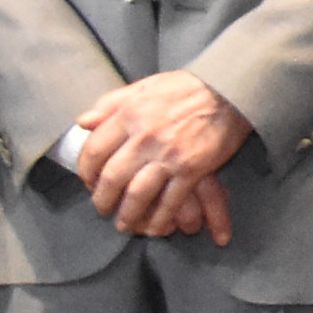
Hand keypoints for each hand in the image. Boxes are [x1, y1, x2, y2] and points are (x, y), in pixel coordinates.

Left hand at [74, 71, 251, 240]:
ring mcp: (168, 155)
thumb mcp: (143, 85)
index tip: (88, 181)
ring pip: (137, 194)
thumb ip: (111, 103)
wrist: (229, 90)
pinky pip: (170, 201)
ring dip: (128, 215)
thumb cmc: (186, 87)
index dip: (86, 171)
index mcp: (129, 114)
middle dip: (103, 199)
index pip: (95, 150)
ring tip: (124, 224)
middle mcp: (144, 136)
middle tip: (102, 208)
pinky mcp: (192, 169)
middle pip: (112, 177)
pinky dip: (160, 218)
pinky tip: (155, 227)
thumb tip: (83, 122)